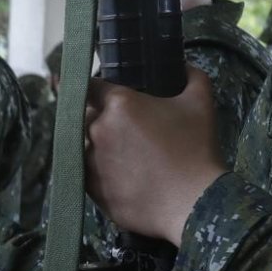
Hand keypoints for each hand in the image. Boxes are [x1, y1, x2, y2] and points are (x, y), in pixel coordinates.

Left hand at [86, 65, 225, 244]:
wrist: (194, 204)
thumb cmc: (196, 149)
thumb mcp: (201, 102)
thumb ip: (191, 75)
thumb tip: (183, 66)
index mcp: (120, 104)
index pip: (88, 85)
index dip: (83, 83)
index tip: (71, 82)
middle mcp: (98, 130)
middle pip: (84, 117)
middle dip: (97, 117)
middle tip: (123, 128)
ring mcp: (92, 163)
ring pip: (84, 147)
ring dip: (98, 147)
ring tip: (126, 157)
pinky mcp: (93, 191)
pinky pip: (88, 175)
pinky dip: (100, 173)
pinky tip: (123, 177)